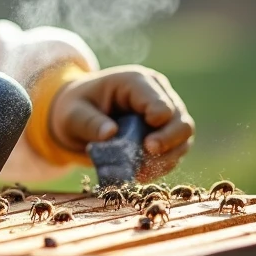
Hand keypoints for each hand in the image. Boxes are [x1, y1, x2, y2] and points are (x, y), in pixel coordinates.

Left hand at [48, 65, 193, 180]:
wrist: (79, 116)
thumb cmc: (76, 108)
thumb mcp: (73, 113)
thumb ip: (89, 122)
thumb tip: (110, 134)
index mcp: (136, 82)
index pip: (159, 102)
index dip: (159, 122)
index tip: (148, 144)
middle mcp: (157, 94)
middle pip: (180, 120)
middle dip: (168, 142)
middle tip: (147, 158)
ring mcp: (165, 115)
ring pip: (182, 139)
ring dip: (166, 159)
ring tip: (140, 172)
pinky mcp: (166, 134)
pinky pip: (174, 153)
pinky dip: (161, 166)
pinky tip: (141, 174)